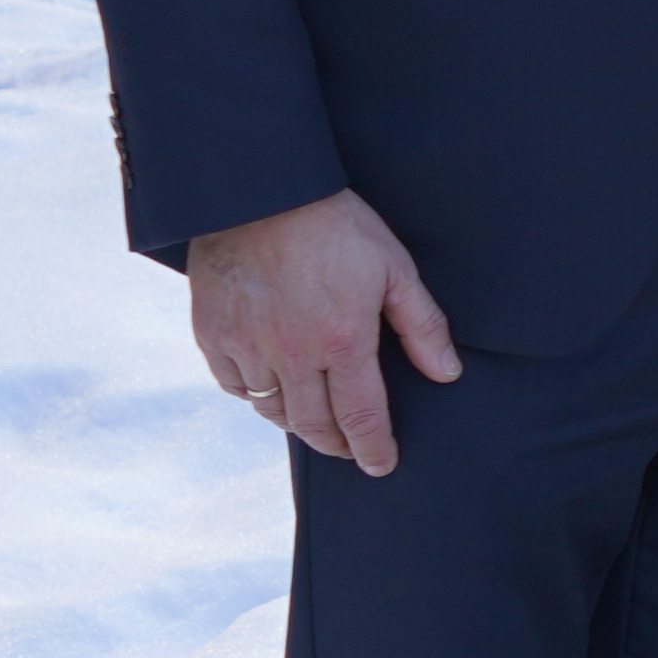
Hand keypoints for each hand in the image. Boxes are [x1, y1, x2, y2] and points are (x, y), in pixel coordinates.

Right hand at [186, 190, 460, 475]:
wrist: (259, 192)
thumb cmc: (335, 226)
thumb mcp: (394, 268)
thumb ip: (421, 326)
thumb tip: (446, 373)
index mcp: (342, 341)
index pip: (362, 417)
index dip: (373, 448)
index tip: (381, 465)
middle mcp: (291, 354)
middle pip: (314, 425)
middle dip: (337, 445)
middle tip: (351, 450)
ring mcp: (246, 347)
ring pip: (272, 410)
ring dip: (297, 423)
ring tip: (316, 420)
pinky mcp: (212, 335)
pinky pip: (234, 386)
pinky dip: (255, 396)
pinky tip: (272, 389)